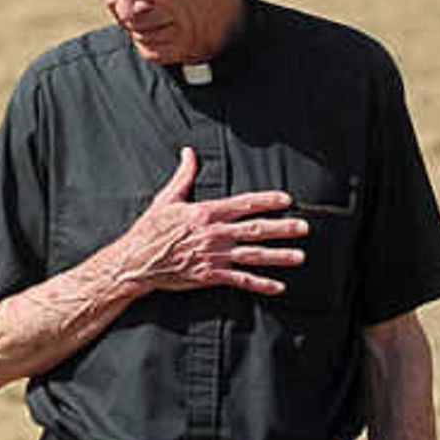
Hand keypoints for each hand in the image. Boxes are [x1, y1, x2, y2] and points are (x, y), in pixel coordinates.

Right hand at [111, 147, 306, 294]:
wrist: (136, 261)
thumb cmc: (150, 230)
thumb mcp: (166, 199)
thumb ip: (184, 176)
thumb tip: (189, 153)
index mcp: (206, 212)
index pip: (243, 204)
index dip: (267, 201)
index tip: (286, 199)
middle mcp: (214, 233)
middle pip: (255, 229)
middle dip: (282, 228)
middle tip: (304, 227)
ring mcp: (213, 256)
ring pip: (253, 255)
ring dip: (279, 256)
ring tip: (299, 256)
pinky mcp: (209, 276)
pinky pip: (240, 280)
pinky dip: (260, 284)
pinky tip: (278, 286)